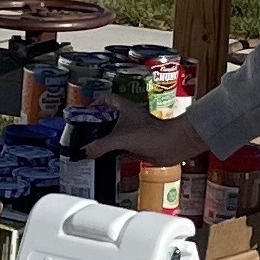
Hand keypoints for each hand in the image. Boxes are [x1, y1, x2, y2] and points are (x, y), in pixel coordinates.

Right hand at [82, 113, 210, 166]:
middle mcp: (130, 119)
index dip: (96, 103)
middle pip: (109, 119)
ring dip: (106, 142)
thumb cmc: (152, 134)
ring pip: (116, 136)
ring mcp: (135, 133)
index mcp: (125, 109)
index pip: (107, 99)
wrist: (174, 145)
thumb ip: (101, 145)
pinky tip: (106, 160)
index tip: (86, 113)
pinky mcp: (140, 146)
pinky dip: (115, 154)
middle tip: (85, 134)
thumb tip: (86, 151)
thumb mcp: (121, 138)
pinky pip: (123, 150)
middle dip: (98, 126)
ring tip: (91, 148)